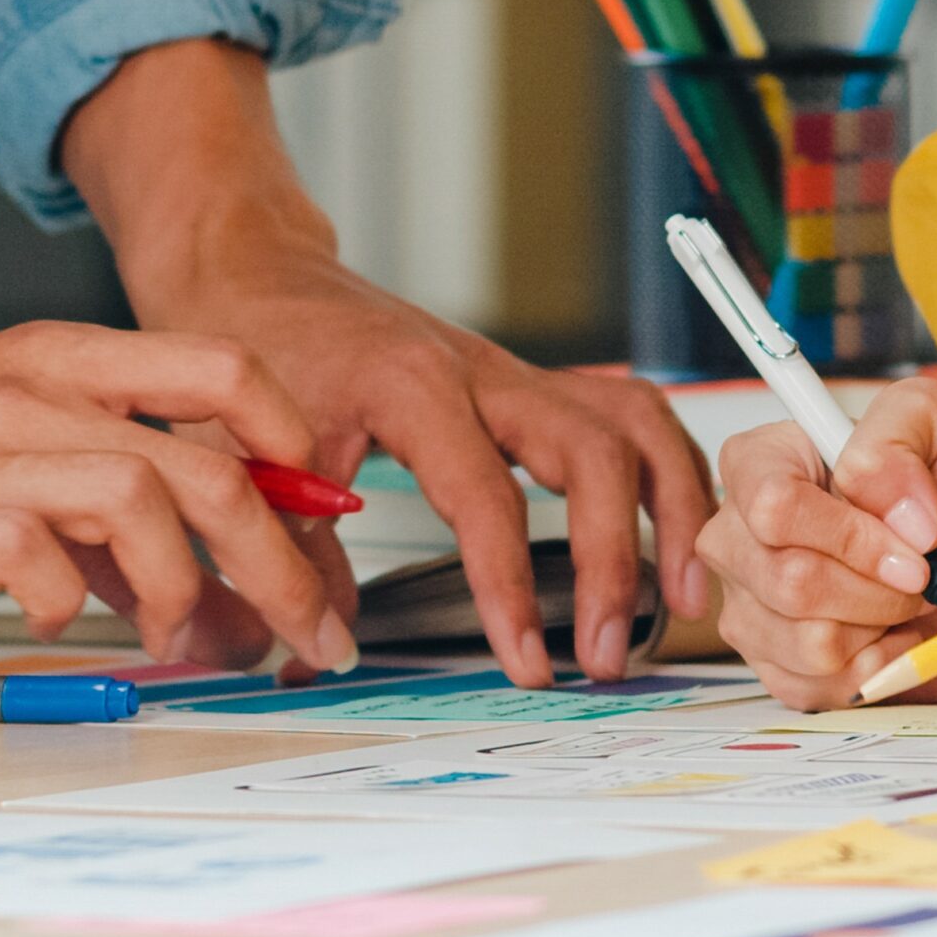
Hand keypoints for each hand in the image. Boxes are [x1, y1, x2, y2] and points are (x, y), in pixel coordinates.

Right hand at [0, 323, 356, 670]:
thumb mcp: (12, 430)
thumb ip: (111, 490)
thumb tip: (216, 570)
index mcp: (66, 364)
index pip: (219, 367)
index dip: (289, 434)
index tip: (325, 505)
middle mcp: (39, 401)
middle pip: (205, 466)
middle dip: (280, 559)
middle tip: (310, 625)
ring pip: (140, 498)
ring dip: (184, 586)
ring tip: (176, 634)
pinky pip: (38, 562)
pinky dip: (67, 602)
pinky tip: (55, 618)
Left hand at [145, 244, 711, 687]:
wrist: (260, 275)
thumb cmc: (253, 355)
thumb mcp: (247, 455)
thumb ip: (292, 554)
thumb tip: (328, 648)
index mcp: (415, 385)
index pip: (487, 496)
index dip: (511, 587)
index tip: (528, 662)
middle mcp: (486, 371)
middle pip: (595, 452)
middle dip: (617, 559)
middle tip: (608, 651)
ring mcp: (521, 373)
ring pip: (637, 421)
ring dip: (676, 507)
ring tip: (689, 594)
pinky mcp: (536, 385)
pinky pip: (631, 417)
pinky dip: (670, 473)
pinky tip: (680, 535)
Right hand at [696, 380, 936, 708]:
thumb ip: (895, 436)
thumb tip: (874, 500)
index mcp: (766, 462)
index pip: (772, 506)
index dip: (849, 534)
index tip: (918, 540)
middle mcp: (743, 536)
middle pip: (788, 581)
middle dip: (877, 586)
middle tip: (922, 572)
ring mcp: (754, 606)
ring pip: (806, 642)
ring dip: (881, 626)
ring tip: (908, 599)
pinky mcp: (781, 666)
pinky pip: (814, 687)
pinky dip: (876, 668)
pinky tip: (895, 636)